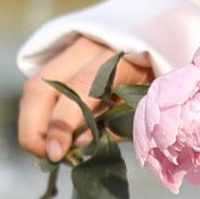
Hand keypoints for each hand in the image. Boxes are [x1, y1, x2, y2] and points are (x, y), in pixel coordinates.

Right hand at [17, 34, 152, 160]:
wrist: (165, 40)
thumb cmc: (160, 80)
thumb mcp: (148, 103)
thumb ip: (115, 124)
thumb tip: (77, 144)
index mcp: (120, 56)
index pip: (80, 87)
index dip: (62, 123)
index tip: (56, 154)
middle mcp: (89, 45)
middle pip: (41, 86)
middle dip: (34, 129)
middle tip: (50, 157)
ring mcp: (72, 46)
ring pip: (35, 86)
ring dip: (34, 123)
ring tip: (55, 148)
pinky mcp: (64, 54)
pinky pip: (42, 85)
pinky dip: (41, 112)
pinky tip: (56, 132)